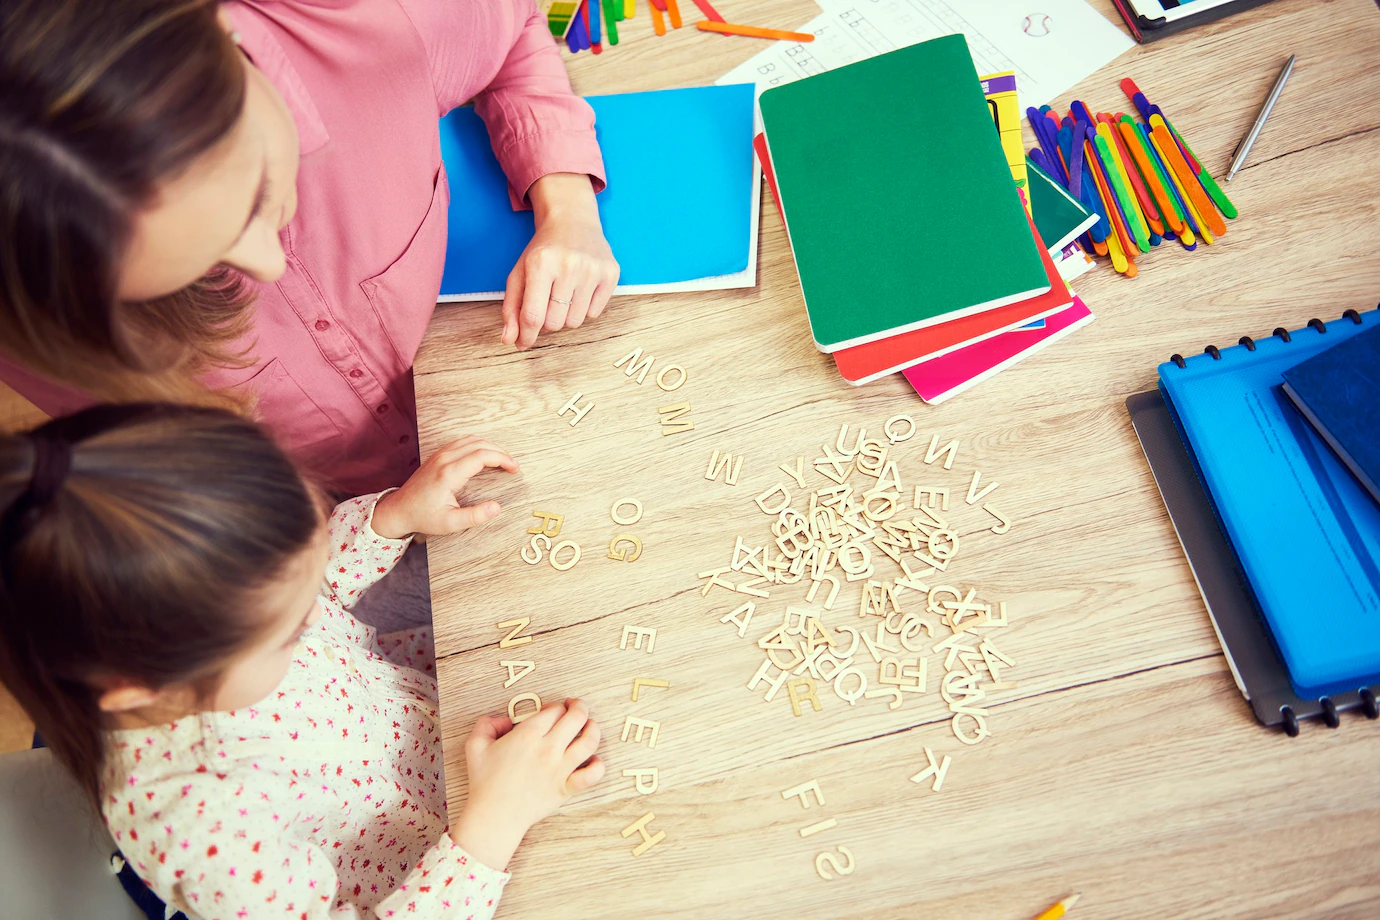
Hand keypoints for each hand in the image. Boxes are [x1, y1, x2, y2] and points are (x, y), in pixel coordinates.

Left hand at [371, 436, 517, 537]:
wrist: (399, 510)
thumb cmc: (424, 517)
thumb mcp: (450, 523)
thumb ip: (475, 516)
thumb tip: (497, 508)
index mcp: (449, 474)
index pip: (482, 455)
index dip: (502, 459)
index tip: (514, 469)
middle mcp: (444, 459)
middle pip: (479, 444)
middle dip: (500, 452)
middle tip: (513, 465)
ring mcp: (440, 455)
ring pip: (471, 439)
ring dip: (490, 446)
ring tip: (503, 460)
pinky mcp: (438, 455)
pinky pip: (462, 442)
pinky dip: (479, 445)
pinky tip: (485, 456)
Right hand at [450, 699, 603, 870]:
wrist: (493, 816)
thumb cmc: (484, 782)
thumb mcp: (475, 745)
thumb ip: (487, 724)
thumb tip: (504, 720)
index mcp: (528, 734)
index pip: (555, 709)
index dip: (556, 706)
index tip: (552, 711)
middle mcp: (548, 748)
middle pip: (577, 717)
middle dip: (578, 707)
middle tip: (575, 708)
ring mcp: (560, 768)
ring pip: (590, 741)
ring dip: (593, 728)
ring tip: (589, 726)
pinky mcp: (566, 788)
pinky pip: (592, 775)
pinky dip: (598, 765)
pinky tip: (593, 760)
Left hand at [501, 173, 619, 349]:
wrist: (573, 221)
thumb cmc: (543, 250)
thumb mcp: (520, 273)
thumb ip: (511, 308)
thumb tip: (510, 340)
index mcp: (540, 263)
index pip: (532, 315)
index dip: (526, 335)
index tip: (523, 343)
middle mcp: (568, 265)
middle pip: (554, 323)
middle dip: (547, 319)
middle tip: (548, 300)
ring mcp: (592, 270)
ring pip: (574, 322)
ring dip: (566, 314)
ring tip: (564, 292)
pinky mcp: (610, 273)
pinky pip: (594, 313)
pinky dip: (584, 308)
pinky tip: (581, 288)